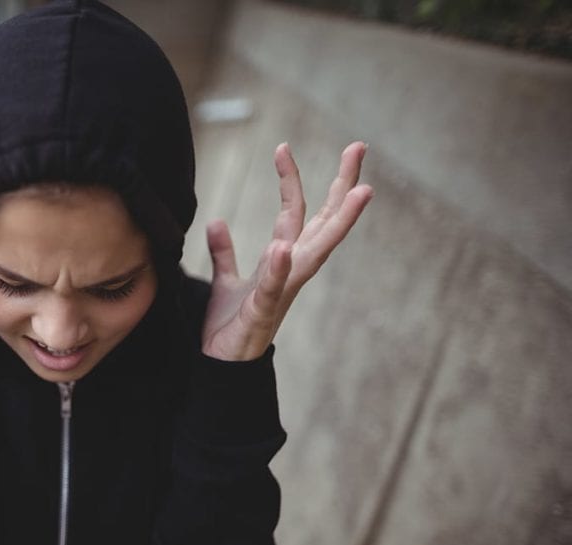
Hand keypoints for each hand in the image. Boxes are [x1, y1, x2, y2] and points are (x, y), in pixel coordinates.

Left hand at [202, 141, 372, 360]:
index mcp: (281, 261)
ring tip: (358, 190)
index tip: (283, 147)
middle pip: (323, 221)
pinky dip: (279, 268)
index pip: (293, 212)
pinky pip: (273, 287)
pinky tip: (283, 246)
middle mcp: (291, 271)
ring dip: (339, 221)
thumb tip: (217, 221)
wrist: (222, 365)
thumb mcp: (225, 282)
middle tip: (359, 147)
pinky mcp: (262, 312)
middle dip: (342, 185)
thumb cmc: (231, 326)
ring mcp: (282, 290)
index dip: (290, 180)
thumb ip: (224, 253)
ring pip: (317, 251)